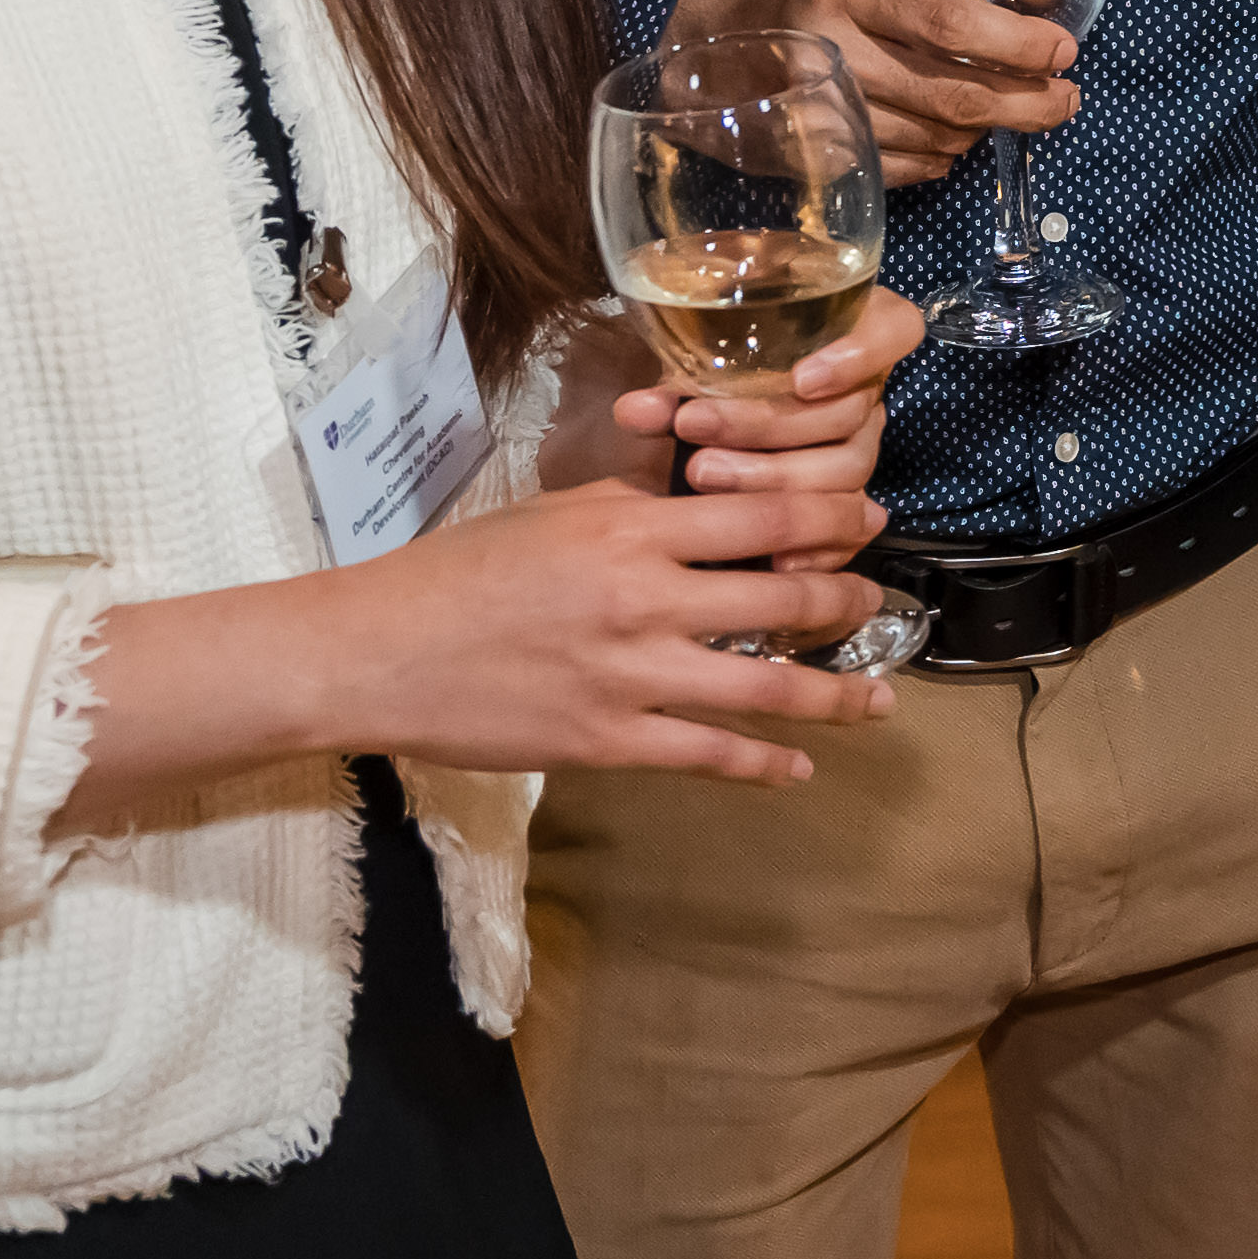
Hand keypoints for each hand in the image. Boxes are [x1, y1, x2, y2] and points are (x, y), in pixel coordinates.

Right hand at [310, 478, 899, 784]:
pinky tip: (799, 771)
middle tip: (882, 604)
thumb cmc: (458, 571)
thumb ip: (632, 501)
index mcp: (632, 527)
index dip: (832, 515)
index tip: (872, 518)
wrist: (375, 650)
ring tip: (880, 700)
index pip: (764, 511)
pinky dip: (765, 766)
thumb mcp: (554, 510)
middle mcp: (645, 596)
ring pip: (765, 686)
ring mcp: (630, 673)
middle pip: (784, 594)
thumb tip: (693, 487)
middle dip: (848, 600)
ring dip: (836, 695)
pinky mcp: (607, 740)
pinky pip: (708, 756)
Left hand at [538, 304, 921, 559]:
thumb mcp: (693, 352)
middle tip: (695, 426)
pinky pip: (849, 532)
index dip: (859, 354)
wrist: (699, 419)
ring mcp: (858, 447)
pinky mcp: (845, 503)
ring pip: (846, 470)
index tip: (802, 378)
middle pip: (850, 412)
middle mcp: (864, 390)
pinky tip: (773, 560)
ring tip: (702, 474)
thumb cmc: (708, 365)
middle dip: (769, 423)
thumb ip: (673, 375)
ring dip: (774, 477)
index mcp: (849, 329)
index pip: (895, 330)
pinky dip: (815, 548)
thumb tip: (638, 410)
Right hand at [671, 0, 1077, 184]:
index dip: (1015, 43)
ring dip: (989, 131)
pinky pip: (907, 169)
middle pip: (951, 93)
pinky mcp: (815, 160)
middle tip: (1067, 100)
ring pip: (935, 138)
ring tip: (1017, 111)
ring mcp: (820, 114)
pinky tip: (956, 138)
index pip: (948, 22)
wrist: (716, 46)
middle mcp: (832, 51)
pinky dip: (945, 158)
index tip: (1064, 50)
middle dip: (1026, 104)